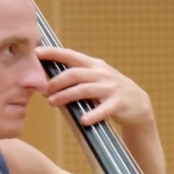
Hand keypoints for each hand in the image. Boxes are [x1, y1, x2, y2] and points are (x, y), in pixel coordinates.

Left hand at [35, 46, 153, 127]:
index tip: (36, 52)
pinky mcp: (119, 103)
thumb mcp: (93, 79)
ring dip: (66, 96)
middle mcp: (101, 73)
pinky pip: (104, 109)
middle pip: (75, 74)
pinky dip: (93, 114)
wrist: (137, 103)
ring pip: (85, 89)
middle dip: (56, 82)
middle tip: (44, 91)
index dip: (53, 53)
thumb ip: (74, 79)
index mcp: (93, 65)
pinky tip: (83, 120)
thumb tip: (45, 85)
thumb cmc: (107, 91)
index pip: (70, 55)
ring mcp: (110, 88)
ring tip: (52, 103)